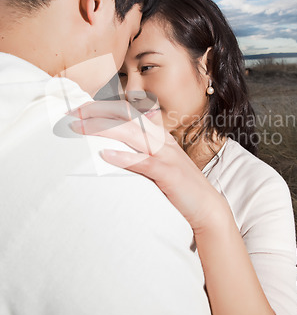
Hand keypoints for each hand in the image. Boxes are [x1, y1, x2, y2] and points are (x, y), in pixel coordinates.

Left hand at [69, 100, 223, 230]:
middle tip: (72, 115)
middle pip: (126, 115)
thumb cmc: (179, 186)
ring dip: (103, 128)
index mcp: (158, 135)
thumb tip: (116, 145)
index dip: (103, 107)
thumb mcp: (159, 163)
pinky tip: (104, 155)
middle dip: (97, 111)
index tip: (79, 110)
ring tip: (80, 128)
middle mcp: (161, 140)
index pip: (128, 112)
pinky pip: (144, 162)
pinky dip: (124, 157)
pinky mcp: (168, 173)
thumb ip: (142, 151)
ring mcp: (166, 155)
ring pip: (132, 133)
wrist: (206, 207)